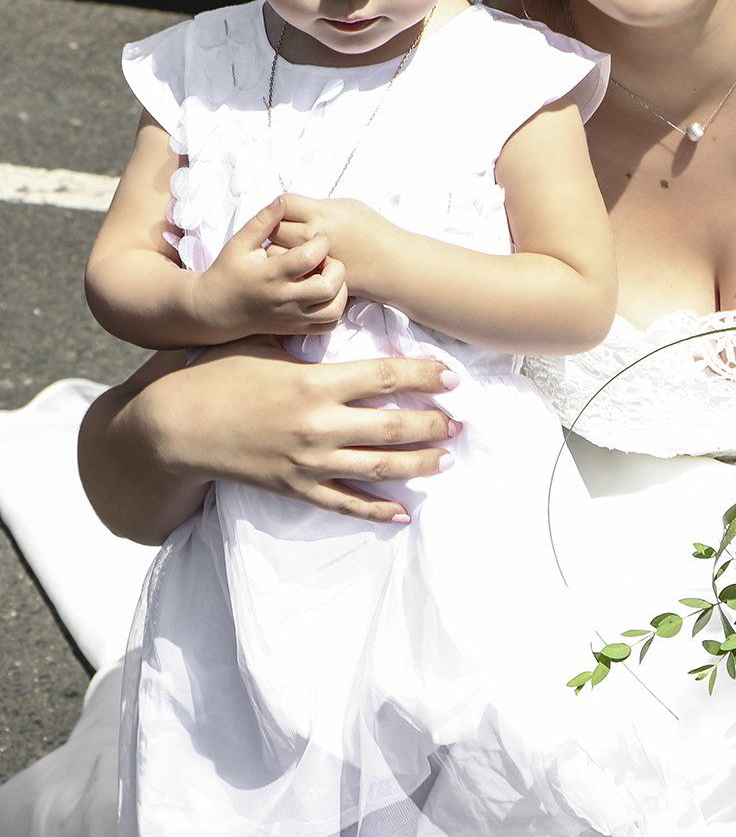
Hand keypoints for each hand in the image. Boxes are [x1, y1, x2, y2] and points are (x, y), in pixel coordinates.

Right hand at [80, 339, 462, 542]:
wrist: (175, 425)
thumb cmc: (218, 375)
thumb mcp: (264, 345)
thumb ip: (305, 342)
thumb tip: (338, 323)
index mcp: (314, 382)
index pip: (385, 375)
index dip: (424, 376)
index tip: (452, 377)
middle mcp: (318, 424)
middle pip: (392, 425)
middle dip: (432, 424)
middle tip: (460, 422)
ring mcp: (308, 460)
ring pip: (378, 466)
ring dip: (418, 464)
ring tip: (446, 460)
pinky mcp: (295, 487)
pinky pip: (344, 503)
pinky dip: (376, 510)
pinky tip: (403, 513)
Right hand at [192, 196, 348, 338]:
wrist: (216, 309)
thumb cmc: (229, 271)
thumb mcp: (240, 243)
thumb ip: (263, 221)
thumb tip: (282, 200)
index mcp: (271, 274)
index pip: (310, 257)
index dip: (321, 242)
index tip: (316, 237)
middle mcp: (285, 298)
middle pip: (328, 287)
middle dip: (336, 268)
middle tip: (326, 258)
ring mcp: (292, 317)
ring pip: (334, 310)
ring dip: (340, 290)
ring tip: (327, 276)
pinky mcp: (296, 328)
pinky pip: (328, 325)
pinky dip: (335, 309)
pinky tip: (324, 294)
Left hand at [272, 193, 381, 296]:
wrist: (390, 263)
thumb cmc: (372, 230)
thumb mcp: (346, 206)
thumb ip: (317, 207)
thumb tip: (294, 209)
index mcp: (321, 214)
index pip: (285, 203)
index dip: (283, 204)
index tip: (288, 209)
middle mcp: (312, 236)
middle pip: (274, 228)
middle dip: (275, 226)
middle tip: (284, 229)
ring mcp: (311, 260)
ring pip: (275, 253)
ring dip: (277, 248)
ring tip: (287, 248)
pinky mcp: (313, 278)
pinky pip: (288, 273)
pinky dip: (287, 268)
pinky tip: (297, 265)